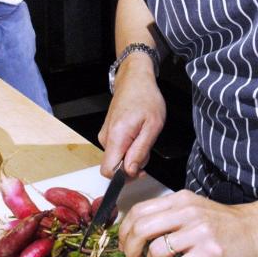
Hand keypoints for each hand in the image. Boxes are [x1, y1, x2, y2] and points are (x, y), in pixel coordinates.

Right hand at [98, 54, 165, 178]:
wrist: (134, 79)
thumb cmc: (146, 98)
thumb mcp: (152, 126)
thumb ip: (140, 151)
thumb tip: (129, 172)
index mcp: (116, 137)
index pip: (109, 171)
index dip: (125, 176)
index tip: (140, 169)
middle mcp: (105, 137)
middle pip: (114, 166)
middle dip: (132, 164)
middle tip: (146, 148)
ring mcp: (105, 135)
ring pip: (117, 158)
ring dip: (132, 154)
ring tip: (143, 136)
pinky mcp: (107, 132)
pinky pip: (116, 149)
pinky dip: (128, 147)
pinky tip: (137, 133)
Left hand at [118, 190, 257, 256]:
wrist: (257, 230)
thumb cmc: (224, 224)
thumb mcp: (194, 209)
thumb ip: (170, 216)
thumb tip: (138, 234)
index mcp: (180, 200)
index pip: (139, 211)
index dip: (124, 231)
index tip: (124, 245)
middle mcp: (188, 212)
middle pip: (141, 229)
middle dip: (130, 250)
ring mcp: (200, 232)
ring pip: (157, 250)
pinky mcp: (210, 253)